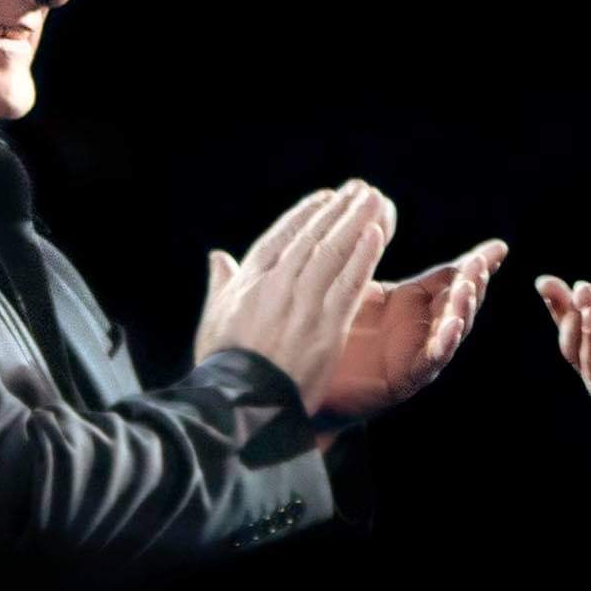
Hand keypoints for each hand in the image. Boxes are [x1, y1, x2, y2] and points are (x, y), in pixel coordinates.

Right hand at [192, 180, 391, 415]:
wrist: (239, 402)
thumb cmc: (223, 364)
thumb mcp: (214, 318)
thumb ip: (221, 283)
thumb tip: (217, 257)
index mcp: (250, 280)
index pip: (282, 236)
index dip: (305, 214)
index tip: (325, 197)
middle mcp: (277, 285)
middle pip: (313, 237)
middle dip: (338, 210)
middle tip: (359, 188)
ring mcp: (303, 304)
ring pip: (334, 253)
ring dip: (356, 222)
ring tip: (373, 199)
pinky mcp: (326, 327)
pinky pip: (349, 284)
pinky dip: (364, 257)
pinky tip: (376, 233)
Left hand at [317, 236, 510, 420]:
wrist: (310, 378)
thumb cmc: (334, 329)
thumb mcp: (359, 288)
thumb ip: (372, 258)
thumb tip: (377, 217)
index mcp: (415, 303)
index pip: (452, 277)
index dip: (477, 263)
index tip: (498, 248)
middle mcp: (423, 328)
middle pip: (461, 301)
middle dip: (474, 281)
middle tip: (480, 264)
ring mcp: (418, 354)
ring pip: (454, 329)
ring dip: (463, 309)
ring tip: (468, 288)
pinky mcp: (406, 378)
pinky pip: (432, 360)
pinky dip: (444, 343)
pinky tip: (450, 326)